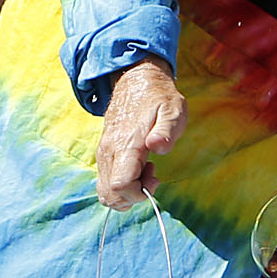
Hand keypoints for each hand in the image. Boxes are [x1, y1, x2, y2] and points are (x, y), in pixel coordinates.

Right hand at [95, 58, 185, 209]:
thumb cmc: (159, 97)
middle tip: (152, 177)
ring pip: (104, 190)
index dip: (138, 193)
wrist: (136, 80)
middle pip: (109, 194)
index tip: (155, 178)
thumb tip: (159, 147)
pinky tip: (139, 167)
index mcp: (125, 144)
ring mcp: (104, 152)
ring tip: (146, 171)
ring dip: (127, 191)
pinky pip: (106, 180)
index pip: (120, 186)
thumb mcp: (172, 110)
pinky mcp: (104, 151)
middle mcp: (109, 151)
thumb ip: (166, 131)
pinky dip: (121, 184)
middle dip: (132, 197)